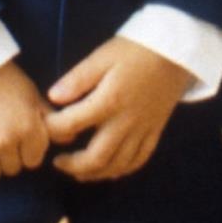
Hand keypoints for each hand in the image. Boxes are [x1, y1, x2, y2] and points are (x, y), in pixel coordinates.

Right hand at [0, 58, 49, 182]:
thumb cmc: (4, 79)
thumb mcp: (31, 94)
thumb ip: (50, 119)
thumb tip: (69, 140)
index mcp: (28, 128)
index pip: (33, 161)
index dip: (26, 151)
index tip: (18, 139)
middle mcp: (6, 139)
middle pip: (12, 169)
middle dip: (7, 157)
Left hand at [44, 38, 193, 182]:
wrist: (177, 50)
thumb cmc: (136, 49)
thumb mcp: (103, 56)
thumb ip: (77, 79)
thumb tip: (52, 97)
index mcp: (109, 101)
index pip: (72, 124)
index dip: (53, 128)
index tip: (44, 125)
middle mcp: (126, 122)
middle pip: (96, 158)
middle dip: (72, 166)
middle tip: (57, 162)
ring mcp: (143, 129)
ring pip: (118, 165)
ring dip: (94, 173)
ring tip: (78, 170)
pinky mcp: (156, 131)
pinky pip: (139, 160)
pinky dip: (122, 170)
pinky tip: (110, 169)